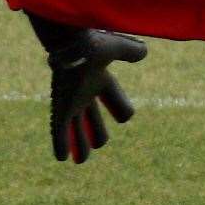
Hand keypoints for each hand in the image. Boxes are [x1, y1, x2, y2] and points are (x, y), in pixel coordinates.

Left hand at [47, 29, 147, 162]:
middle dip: (96, 130)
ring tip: (81, 161)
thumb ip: (132, 50)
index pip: (112, 96)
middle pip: (92, 115)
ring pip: (76, 127)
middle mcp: (84, 91)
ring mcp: (71, 101)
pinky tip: (62, 159)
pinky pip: (60, 130)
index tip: (125, 117)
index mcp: (99, 77)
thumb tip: (144, 53)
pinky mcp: (60, 108)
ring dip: (79, 143)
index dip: (120, 106)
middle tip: (100, 144)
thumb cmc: (94, 44)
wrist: (70, 45)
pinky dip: (61, 144)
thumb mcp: (119, 47)